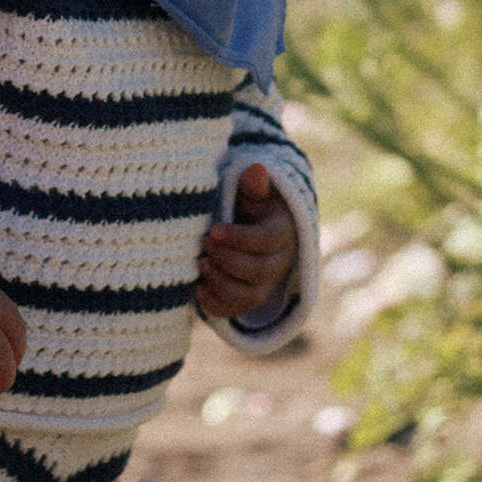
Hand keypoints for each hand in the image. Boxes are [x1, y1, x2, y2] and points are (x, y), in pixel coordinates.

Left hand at [196, 162, 298, 320]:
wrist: (256, 228)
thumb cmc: (253, 205)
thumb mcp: (255, 191)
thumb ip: (254, 183)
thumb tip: (257, 169)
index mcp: (282, 232)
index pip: (267, 240)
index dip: (240, 238)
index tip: (213, 230)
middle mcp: (278, 263)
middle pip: (260, 271)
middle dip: (229, 260)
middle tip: (205, 245)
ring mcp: (265, 284)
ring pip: (250, 295)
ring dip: (222, 283)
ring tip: (201, 264)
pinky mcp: (249, 298)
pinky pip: (236, 311)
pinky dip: (217, 305)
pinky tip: (198, 288)